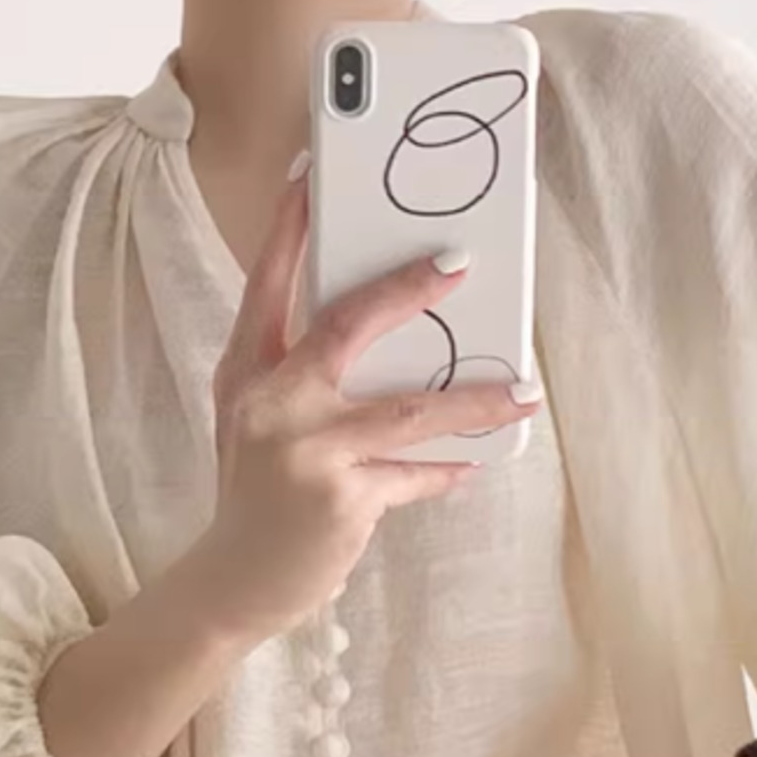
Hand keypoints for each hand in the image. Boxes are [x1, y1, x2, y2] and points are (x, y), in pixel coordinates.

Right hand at [184, 166, 542, 648]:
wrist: (232, 583)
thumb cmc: (259, 492)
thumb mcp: (266, 423)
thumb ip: (310, 380)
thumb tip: (403, 346)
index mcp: (246, 371)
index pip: (268, 283)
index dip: (289, 227)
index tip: (312, 174)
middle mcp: (270, 401)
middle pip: (347, 326)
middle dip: (408, 289)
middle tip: (460, 264)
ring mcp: (305, 450)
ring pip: (409, 409)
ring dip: (476, 399)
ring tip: (524, 391)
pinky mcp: (342, 497)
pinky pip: (416, 473)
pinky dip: (448, 468)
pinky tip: (476, 460)